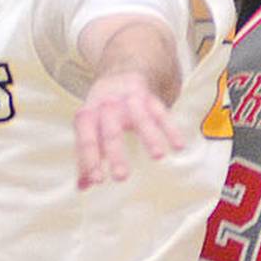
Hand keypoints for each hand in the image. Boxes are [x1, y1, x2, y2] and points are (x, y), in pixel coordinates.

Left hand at [75, 72, 184, 186]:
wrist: (122, 72)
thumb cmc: (103, 110)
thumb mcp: (90, 129)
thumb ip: (87, 158)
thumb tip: (82, 187)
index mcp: (88, 115)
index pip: (86, 139)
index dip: (90, 160)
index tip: (97, 180)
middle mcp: (108, 106)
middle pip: (111, 131)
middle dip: (116, 154)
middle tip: (121, 177)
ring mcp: (130, 101)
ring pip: (140, 119)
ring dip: (149, 137)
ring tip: (158, 156)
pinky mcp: (150, 98)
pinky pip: (162, 113)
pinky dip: (171, 129)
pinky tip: (179, 146)